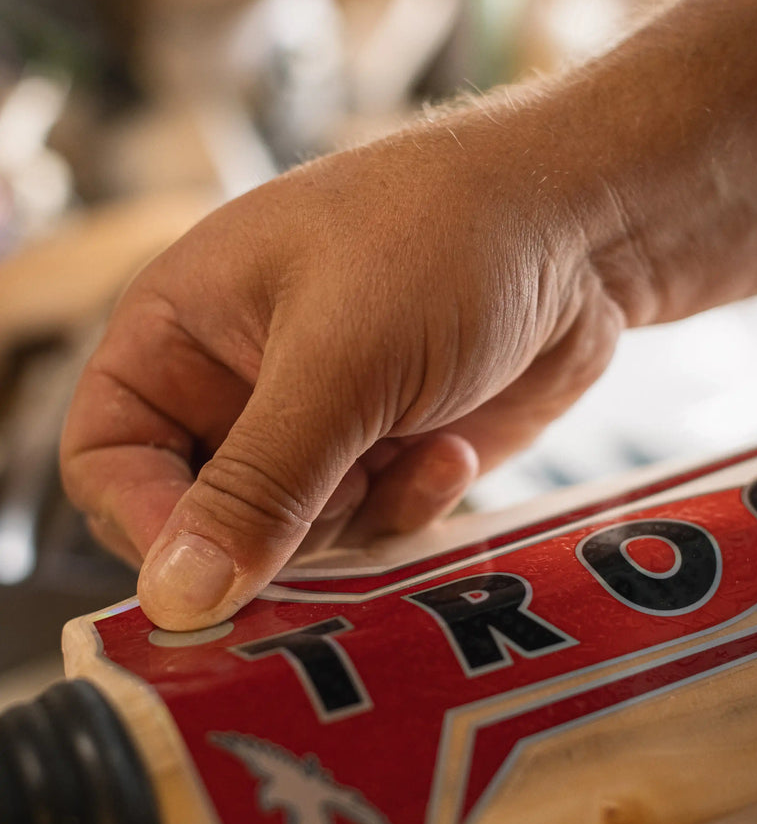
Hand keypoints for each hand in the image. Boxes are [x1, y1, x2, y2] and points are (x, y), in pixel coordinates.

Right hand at [61, 109, 622, 629]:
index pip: (107, 459)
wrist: (583, 226)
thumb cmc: (445, 240)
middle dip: (272, 532)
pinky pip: (366, 532)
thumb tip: (176, 597)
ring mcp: (312, 426)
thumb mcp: (340, 359)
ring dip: (357, 516)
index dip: (144, 524)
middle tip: (343, 498)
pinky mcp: (382, 456)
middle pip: (198, 519)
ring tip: (416, 444)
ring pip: (288, 541)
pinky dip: (409, 507)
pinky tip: (452, 451)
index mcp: (181, 333)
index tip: (210, 574)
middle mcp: (235, 386)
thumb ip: (257, 484)